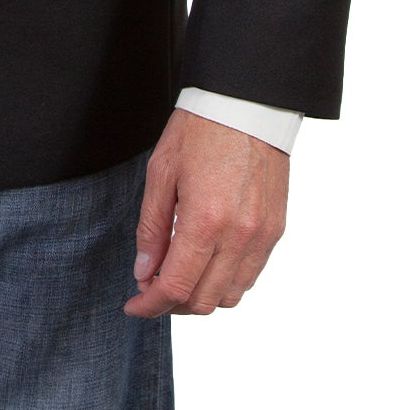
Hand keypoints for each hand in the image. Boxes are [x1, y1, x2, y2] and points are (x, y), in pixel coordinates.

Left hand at [123, 109, 288, 315]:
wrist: (247, 104)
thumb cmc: (201, 129)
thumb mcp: (161, 172)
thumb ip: (152, 228)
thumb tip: (144, 272)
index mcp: (205, 221)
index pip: (175, 288)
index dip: (149, 305)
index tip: (134, 305)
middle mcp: (239, 236)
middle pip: (203, 301)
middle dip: (171, 304)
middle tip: (151, 287)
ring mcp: (262, 236)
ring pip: (230, 296)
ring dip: (201, 296)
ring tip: (179, 275)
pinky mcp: (275, 230)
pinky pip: (250, 276)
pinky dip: (226, 281)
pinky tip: (208, 262)